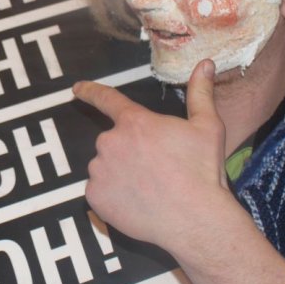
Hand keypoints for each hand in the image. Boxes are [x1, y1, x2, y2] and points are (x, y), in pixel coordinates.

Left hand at [75, 60, 284, 283]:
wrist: (196, 219)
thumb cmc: (203, 171)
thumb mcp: (207, 127)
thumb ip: (200, 92)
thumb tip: (205, 63)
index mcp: (134, 122)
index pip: (106, 99)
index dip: (90, 92)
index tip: (76, 89)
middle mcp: (110, 142)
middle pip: (112, 142)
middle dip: (128, 151)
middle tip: (155, 168)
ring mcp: (99, 171)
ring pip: (104, 167)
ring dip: (119, 173)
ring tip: (148, 188)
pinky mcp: (94, 197)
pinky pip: (99, 191)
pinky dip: (112, 196)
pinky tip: (136, 203)